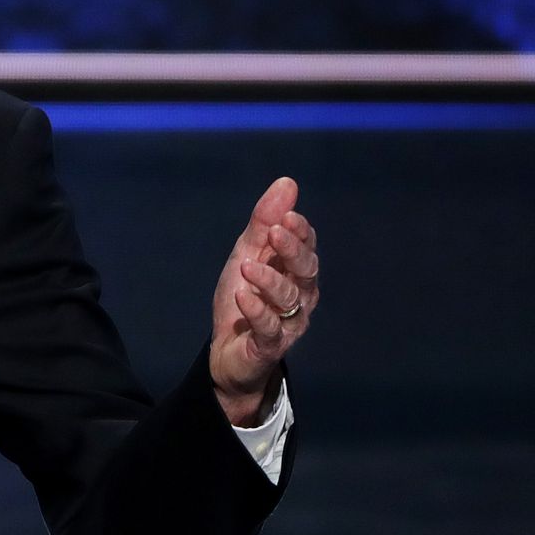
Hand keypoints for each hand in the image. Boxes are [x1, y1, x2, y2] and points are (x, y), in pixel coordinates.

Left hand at [209, 176, 319, 425]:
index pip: (307, 248)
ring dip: (269, 279)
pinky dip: (256, 310)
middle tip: (276, 233)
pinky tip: (243, 297)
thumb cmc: (243, 299)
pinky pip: (269, 327)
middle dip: (293, 250)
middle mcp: (300, 296)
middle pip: (306, 271)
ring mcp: (288, 323)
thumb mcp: (247, 254)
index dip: (301, 233)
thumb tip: (288, 182)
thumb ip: (264, 223)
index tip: (288, 216)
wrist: (228, 351)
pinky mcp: (270, 345)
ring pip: (288, 298)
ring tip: (247, 266)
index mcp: (296, 272)